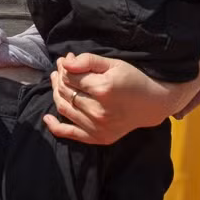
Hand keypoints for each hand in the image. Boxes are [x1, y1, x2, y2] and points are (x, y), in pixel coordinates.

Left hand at [43, 52, 199, 145]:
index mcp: (103, 89)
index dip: (64, 67)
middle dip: (59, 78)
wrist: (153, 104)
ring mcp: (98, 127)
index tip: (65, 60)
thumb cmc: (134, 80)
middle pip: (66, 92)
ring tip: (57, 82)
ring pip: (64, 109)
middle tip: (60, 69)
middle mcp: (99, 111)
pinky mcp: (98, 138)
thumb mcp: (114, 64)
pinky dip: (55, 127)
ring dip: (56, 94)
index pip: (71, 77)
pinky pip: (70, 134)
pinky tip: (46, 118)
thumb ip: (88, 61)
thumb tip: (65, 62)